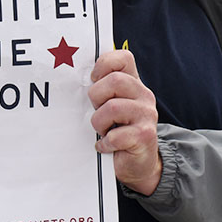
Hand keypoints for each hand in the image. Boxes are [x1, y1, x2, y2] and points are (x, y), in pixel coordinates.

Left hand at [89, 49, 161, 195]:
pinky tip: (105, 146)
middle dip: (97, 97)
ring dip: (99, 123)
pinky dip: (104, 143)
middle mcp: (144, 95)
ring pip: (112, 107)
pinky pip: (115, 135)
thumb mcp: (109, 106)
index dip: (104, 63)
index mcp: (133, 84)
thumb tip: (74, 75)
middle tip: (97, 111)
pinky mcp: (145, 136)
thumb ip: (101, 89)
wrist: (138, 163)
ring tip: (102, 130)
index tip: (93, 80)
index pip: (123, 58)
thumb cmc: (117, 130)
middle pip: (114, 81)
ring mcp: (146, 115)